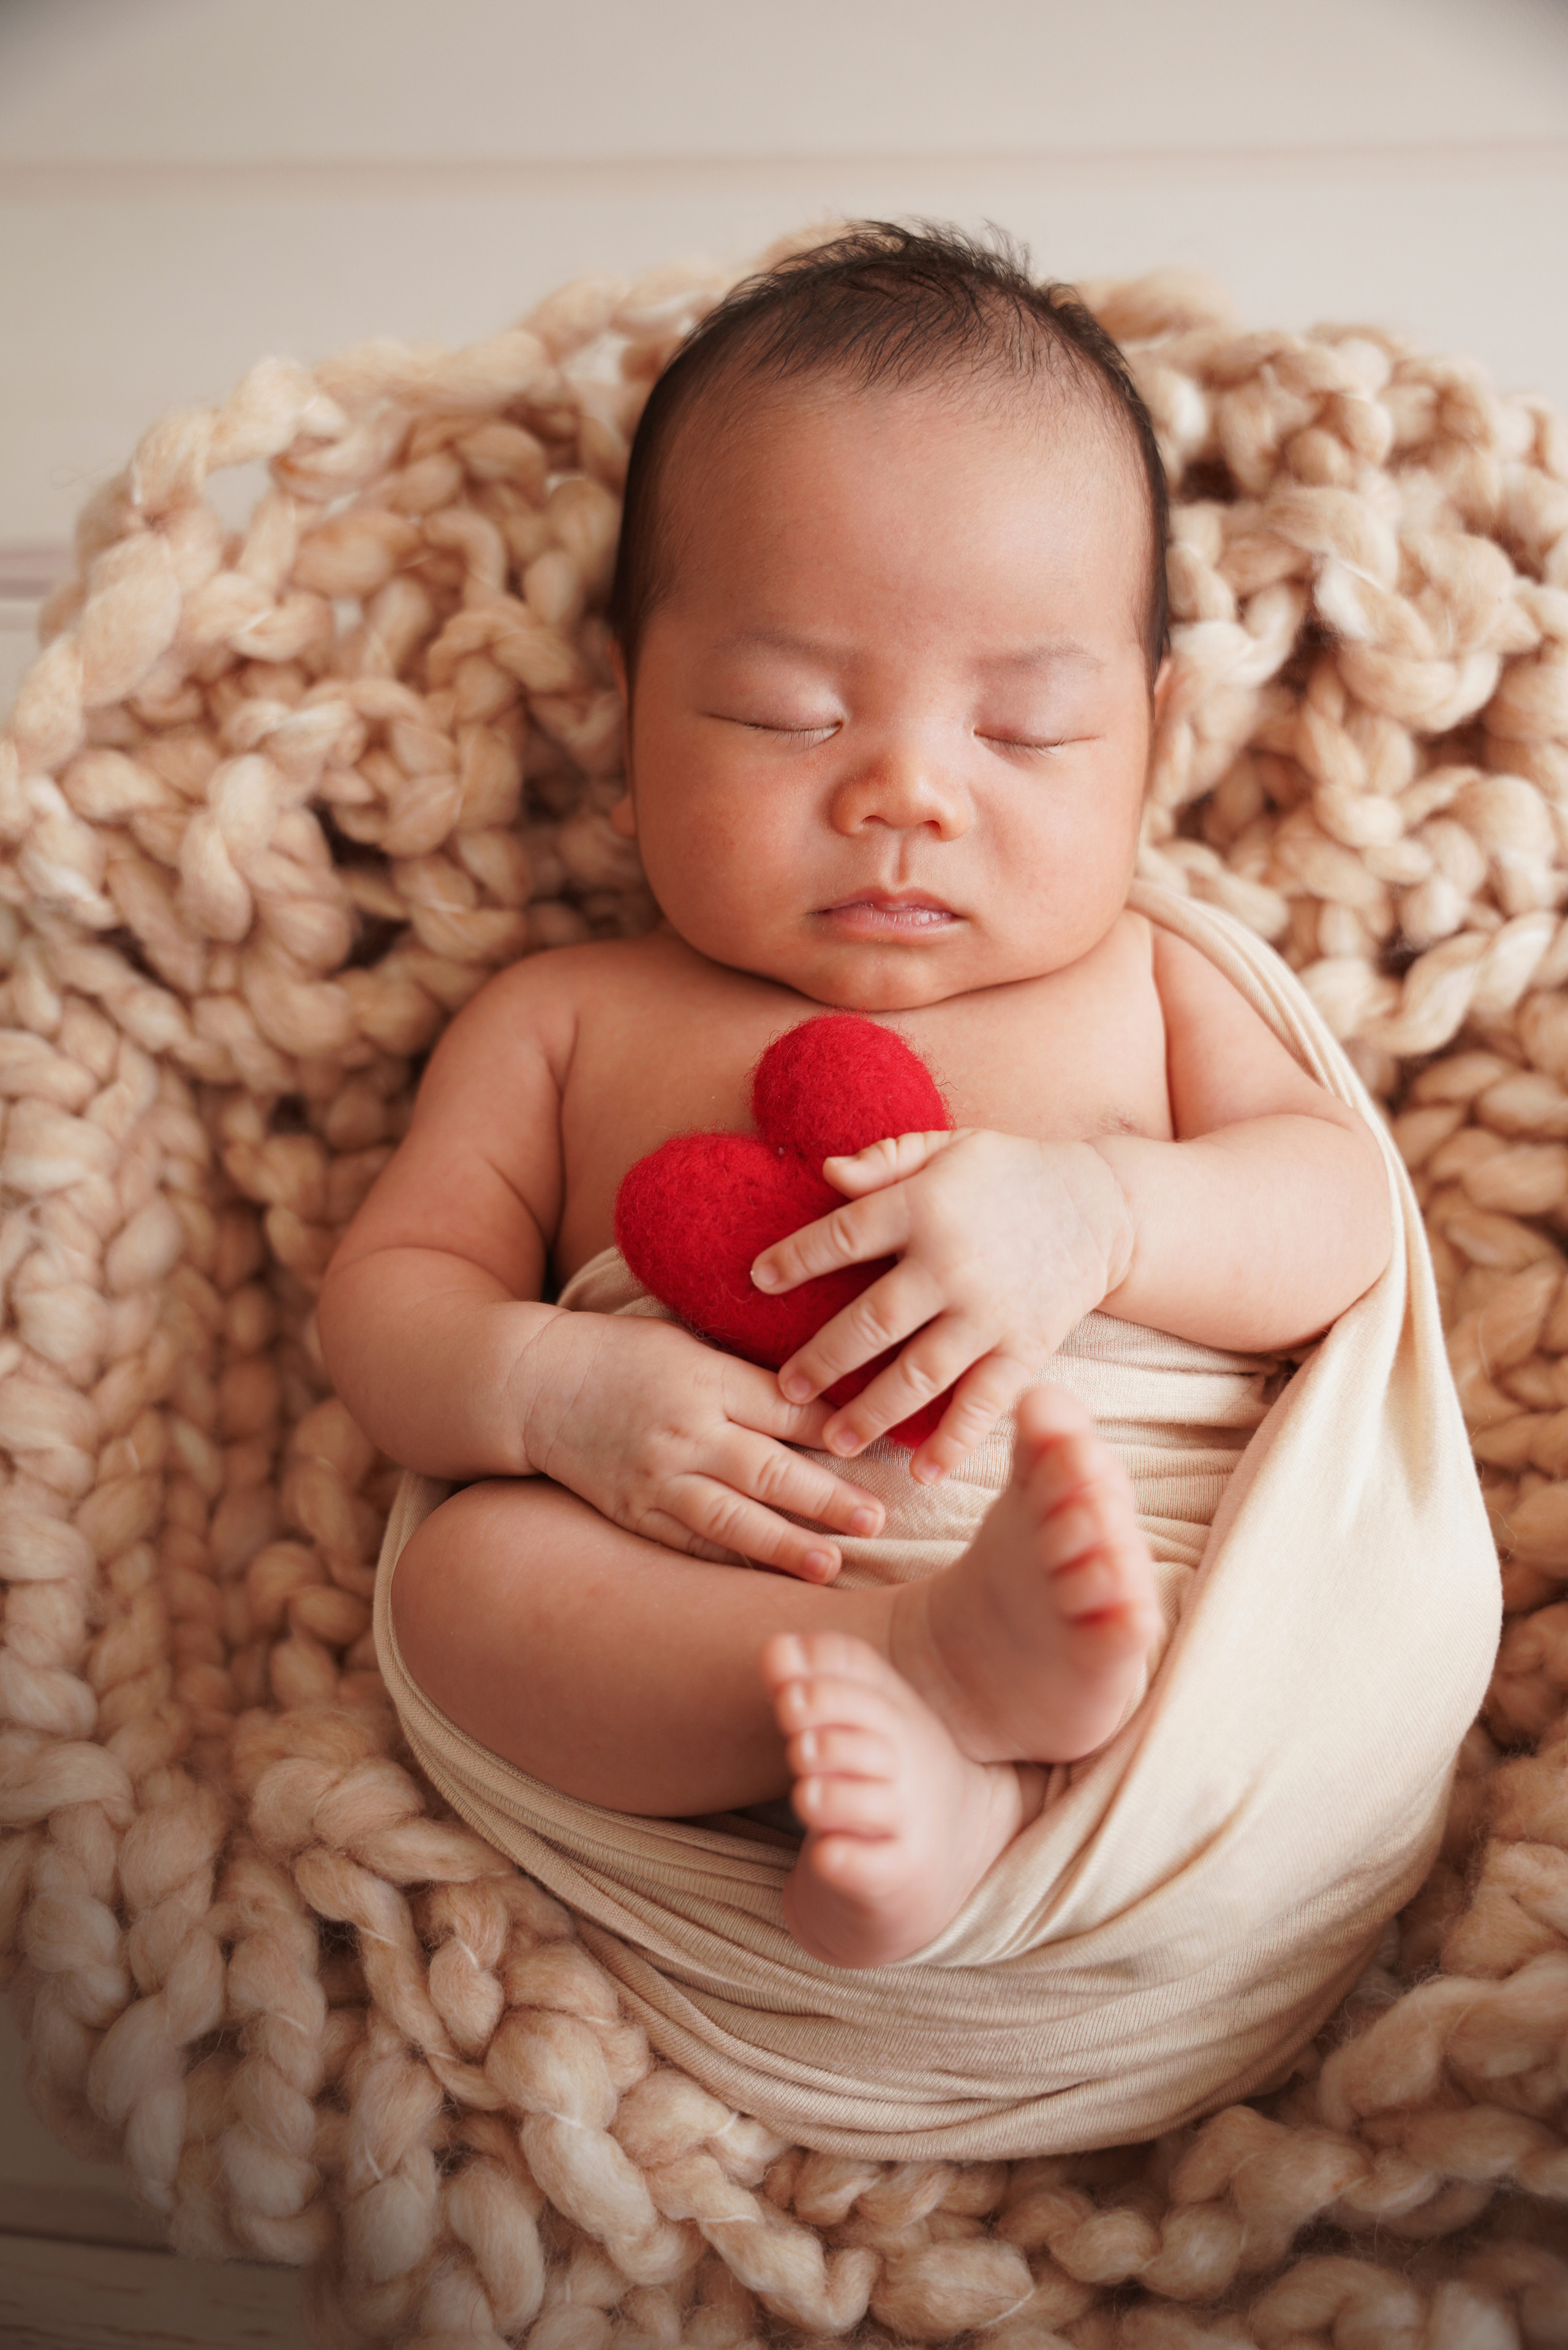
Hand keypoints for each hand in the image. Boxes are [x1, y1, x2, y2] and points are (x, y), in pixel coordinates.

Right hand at [517, 1310, 884, 1581]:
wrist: (531, 1384)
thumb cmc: (619, 1352)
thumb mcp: (685, 1342)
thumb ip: (746, 1373)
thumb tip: (822, 1394)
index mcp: (704, 1378)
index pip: (785, 1408)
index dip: (837, 1430)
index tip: (885, 1446)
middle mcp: (683, 1431)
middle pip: (768, 1470)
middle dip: (827, 1498)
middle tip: (877, 1518)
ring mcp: (656, 1477)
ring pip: (731, 1519)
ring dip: (785, 1545)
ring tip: (831, 1565)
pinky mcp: (633, 1512)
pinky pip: (690, 1543)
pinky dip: (731, 1562)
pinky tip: (768, 1578)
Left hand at [749, 1128, 1134, 1479]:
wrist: (1104, 1206)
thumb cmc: (1010, 1173)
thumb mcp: (948, 1148)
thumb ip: (887, 1160)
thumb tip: (826, 1172)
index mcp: (926, 1206)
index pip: (844, 1236)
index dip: (796, 1259)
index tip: (757, 1282)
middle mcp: (953, 1264)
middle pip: (872, 1320)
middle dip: (822, 1360)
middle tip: (786, 1390)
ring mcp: (991, 1313)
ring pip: (920, 1374)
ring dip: (873, 1413)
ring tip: (834, 1441)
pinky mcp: (1026, 1348)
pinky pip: (985, 1403)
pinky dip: (954, 1442)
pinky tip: (921, 1472)